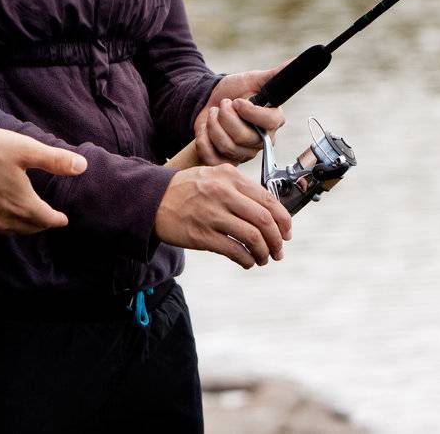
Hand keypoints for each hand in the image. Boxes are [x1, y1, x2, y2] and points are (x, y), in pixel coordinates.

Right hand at [0, 127, 86, 234]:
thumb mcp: (24, 149)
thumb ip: (54, 160)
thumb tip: (82, 166)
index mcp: (23, 205)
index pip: (48, 219)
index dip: (58, 219)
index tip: (64, 219)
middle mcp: (5, 220)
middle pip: (30, 228)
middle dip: (42, 224)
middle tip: (48, 219)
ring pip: (10, 230)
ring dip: (22, 226)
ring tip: (26, 217)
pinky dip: (2, 222)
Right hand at [153, 164, 293, 268]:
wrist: (152, 199)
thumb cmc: (187, 189)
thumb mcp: (214, 176)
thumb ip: (240, 189)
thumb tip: (271, 213)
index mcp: (229, 176)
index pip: (268, 199)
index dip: (283, 220)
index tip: (287, 232)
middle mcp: (222, 192)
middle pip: (264, 219)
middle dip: (277, 240)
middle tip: (279, 250)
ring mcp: (211, 214)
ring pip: (252, 237)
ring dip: (264, 252)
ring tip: (263, 258)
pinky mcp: (201, 234)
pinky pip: (234, 250)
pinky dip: (247, 259)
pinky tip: (247, 261)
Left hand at [192, 69, 285, 166]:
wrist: (209, 101)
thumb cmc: (234, 91)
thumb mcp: (254, 79)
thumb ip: (275, 74)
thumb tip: (295, 61)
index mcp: (272, 121)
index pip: (269, 122)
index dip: (250, 112)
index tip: (237, 101)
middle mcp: (261, 140)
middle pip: (242, 136)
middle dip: (225, 116)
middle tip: (223, 105)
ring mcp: (243, 153)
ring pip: (227, 146)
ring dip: (213, 125)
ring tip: (214, 114)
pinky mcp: (225, 160)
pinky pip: (213, 158)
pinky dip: (203, 141)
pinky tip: (204, 129)